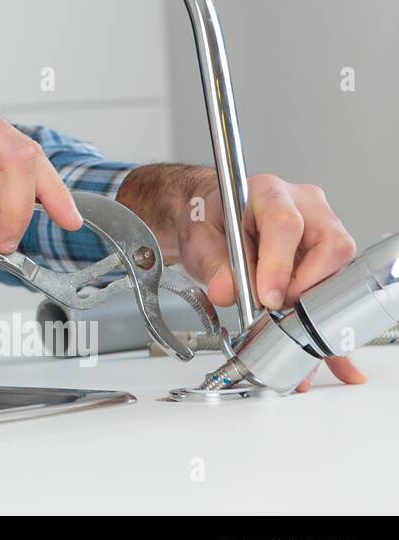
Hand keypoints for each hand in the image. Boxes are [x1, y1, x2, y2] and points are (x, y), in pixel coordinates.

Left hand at [174, 172, 364, 390]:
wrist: (211, 219)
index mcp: (268, 193)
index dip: (279, 265)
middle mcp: (305, 206)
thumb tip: (226, 291)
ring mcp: (322, 229)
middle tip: (276, 310)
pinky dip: (324, 319)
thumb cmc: (210, 221)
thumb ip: (212, 265)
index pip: (285, 225)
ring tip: (286, 326)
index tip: (267, 298)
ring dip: (313, 304)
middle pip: (329, 246)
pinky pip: (336, 286)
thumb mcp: (199, 240)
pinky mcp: (328, 255)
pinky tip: (320, 346)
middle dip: (304, 288)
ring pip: (338, 270)